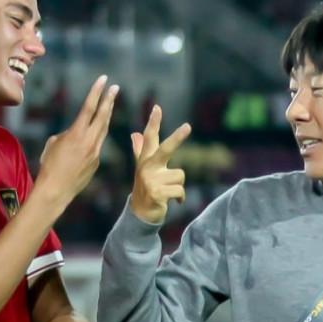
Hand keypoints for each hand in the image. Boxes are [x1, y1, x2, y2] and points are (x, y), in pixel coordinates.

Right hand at [36, 75, 119, 203]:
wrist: (56, 190)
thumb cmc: (49, 165)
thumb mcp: (53, 143)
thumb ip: (67, 134)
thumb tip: (75, 134)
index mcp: (77, 133)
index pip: (89, 107)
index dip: (96, 92)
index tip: (103, 80)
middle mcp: (89, 141)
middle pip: (102, 117)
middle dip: (109, 101)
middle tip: (115, 88)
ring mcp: (95, 152)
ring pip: (103, 130)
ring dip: (106, 116)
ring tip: (110, 105)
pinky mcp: (96, 162)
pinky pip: (98, 145)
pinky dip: (96, 137)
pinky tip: (93, 134)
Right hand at [129, 105, 191, 224]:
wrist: (140, 213)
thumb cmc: (146, 188)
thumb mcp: (143, 168)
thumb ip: (139, 150)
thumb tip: (134, 134)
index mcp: (145, 160)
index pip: (149, 138)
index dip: (153, 122)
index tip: (157, 108)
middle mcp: (147, 167)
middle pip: (165, 149)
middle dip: (177, 138)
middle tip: (188, 126)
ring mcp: (151, 180)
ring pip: (180, 175)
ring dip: (179, 186)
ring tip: (169, 192)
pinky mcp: (157, 193)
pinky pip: (180, 190)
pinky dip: (180, 197)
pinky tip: (173, 201)